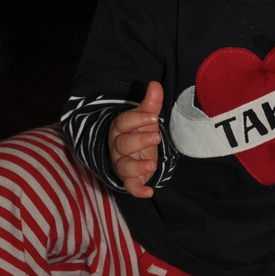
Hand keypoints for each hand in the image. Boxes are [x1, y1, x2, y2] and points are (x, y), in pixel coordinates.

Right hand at [108, 80, 163, 197]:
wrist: (131, 153)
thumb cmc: (138, 132)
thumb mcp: (145, 118)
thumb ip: (150, 104)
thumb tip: (155, 84)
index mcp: (120, 129)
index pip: (124, 123)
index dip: (138, 120)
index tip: (154, 117)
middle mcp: (117, 147)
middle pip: (123, 145)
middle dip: (139, 141)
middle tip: (156, 137)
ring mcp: (122, 164)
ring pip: (124, 166)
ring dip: (138, 166)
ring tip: (153, 164)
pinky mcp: (129, 179)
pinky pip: (129, 186)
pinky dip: (138, 191)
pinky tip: (149, 192)